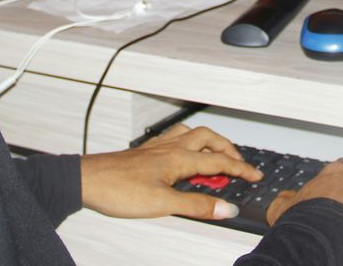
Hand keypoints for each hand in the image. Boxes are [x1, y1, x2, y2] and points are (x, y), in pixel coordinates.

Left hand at [79, 124, 263, 219]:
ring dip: (209, 143)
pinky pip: (174, 140)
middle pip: (209, 139)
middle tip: (239, 164)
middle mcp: (170, 148)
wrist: (87, 180)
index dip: (241, 169)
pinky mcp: (145, 153)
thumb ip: (197, 204)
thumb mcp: (164, 204)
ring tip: (215, 157)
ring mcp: (157, 148)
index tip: (255, 176)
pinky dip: (188, 144)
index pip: (219, 162)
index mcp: (179, 158)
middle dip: (228, 149)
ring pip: (192, 135)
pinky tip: (183, 156)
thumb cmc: (119, 190)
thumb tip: (227, 208)